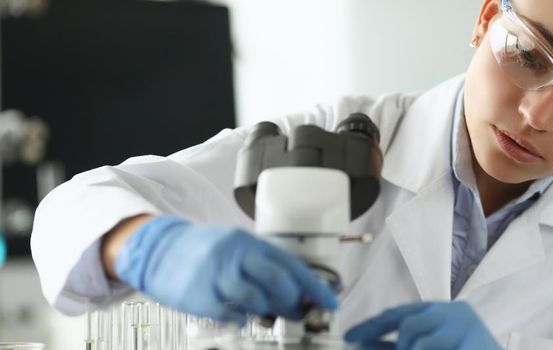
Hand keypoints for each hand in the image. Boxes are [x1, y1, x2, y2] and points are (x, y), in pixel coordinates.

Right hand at [114, 216, 338, 324]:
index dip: (315, 287)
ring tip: (264, 312)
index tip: (330, 302)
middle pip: (277, 280)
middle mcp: (234, 255)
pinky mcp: (197, 295)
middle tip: (297, 312)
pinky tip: (240, 316)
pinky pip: (230, 314)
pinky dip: (241, 319)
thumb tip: (297, 292)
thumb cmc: (203, 251)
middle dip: (293, 302)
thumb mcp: (236, 247)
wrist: (156, 248)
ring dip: (266, 311)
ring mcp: (215, 274)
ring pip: (256, 300)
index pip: (292, 264)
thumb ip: (264, 265)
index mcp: (249, 242)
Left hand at [344, 301, 501, 349]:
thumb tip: (361, 344)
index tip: (348, 336)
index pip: (400, 312)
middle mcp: (459, 315)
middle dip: (398, 347)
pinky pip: (435, 348)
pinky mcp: (477, 347)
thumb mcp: (430, 349)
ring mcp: (470, 331)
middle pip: (410, 324)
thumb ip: (399, 348)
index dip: (371, 325)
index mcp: (447, 311)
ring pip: (421, 343)